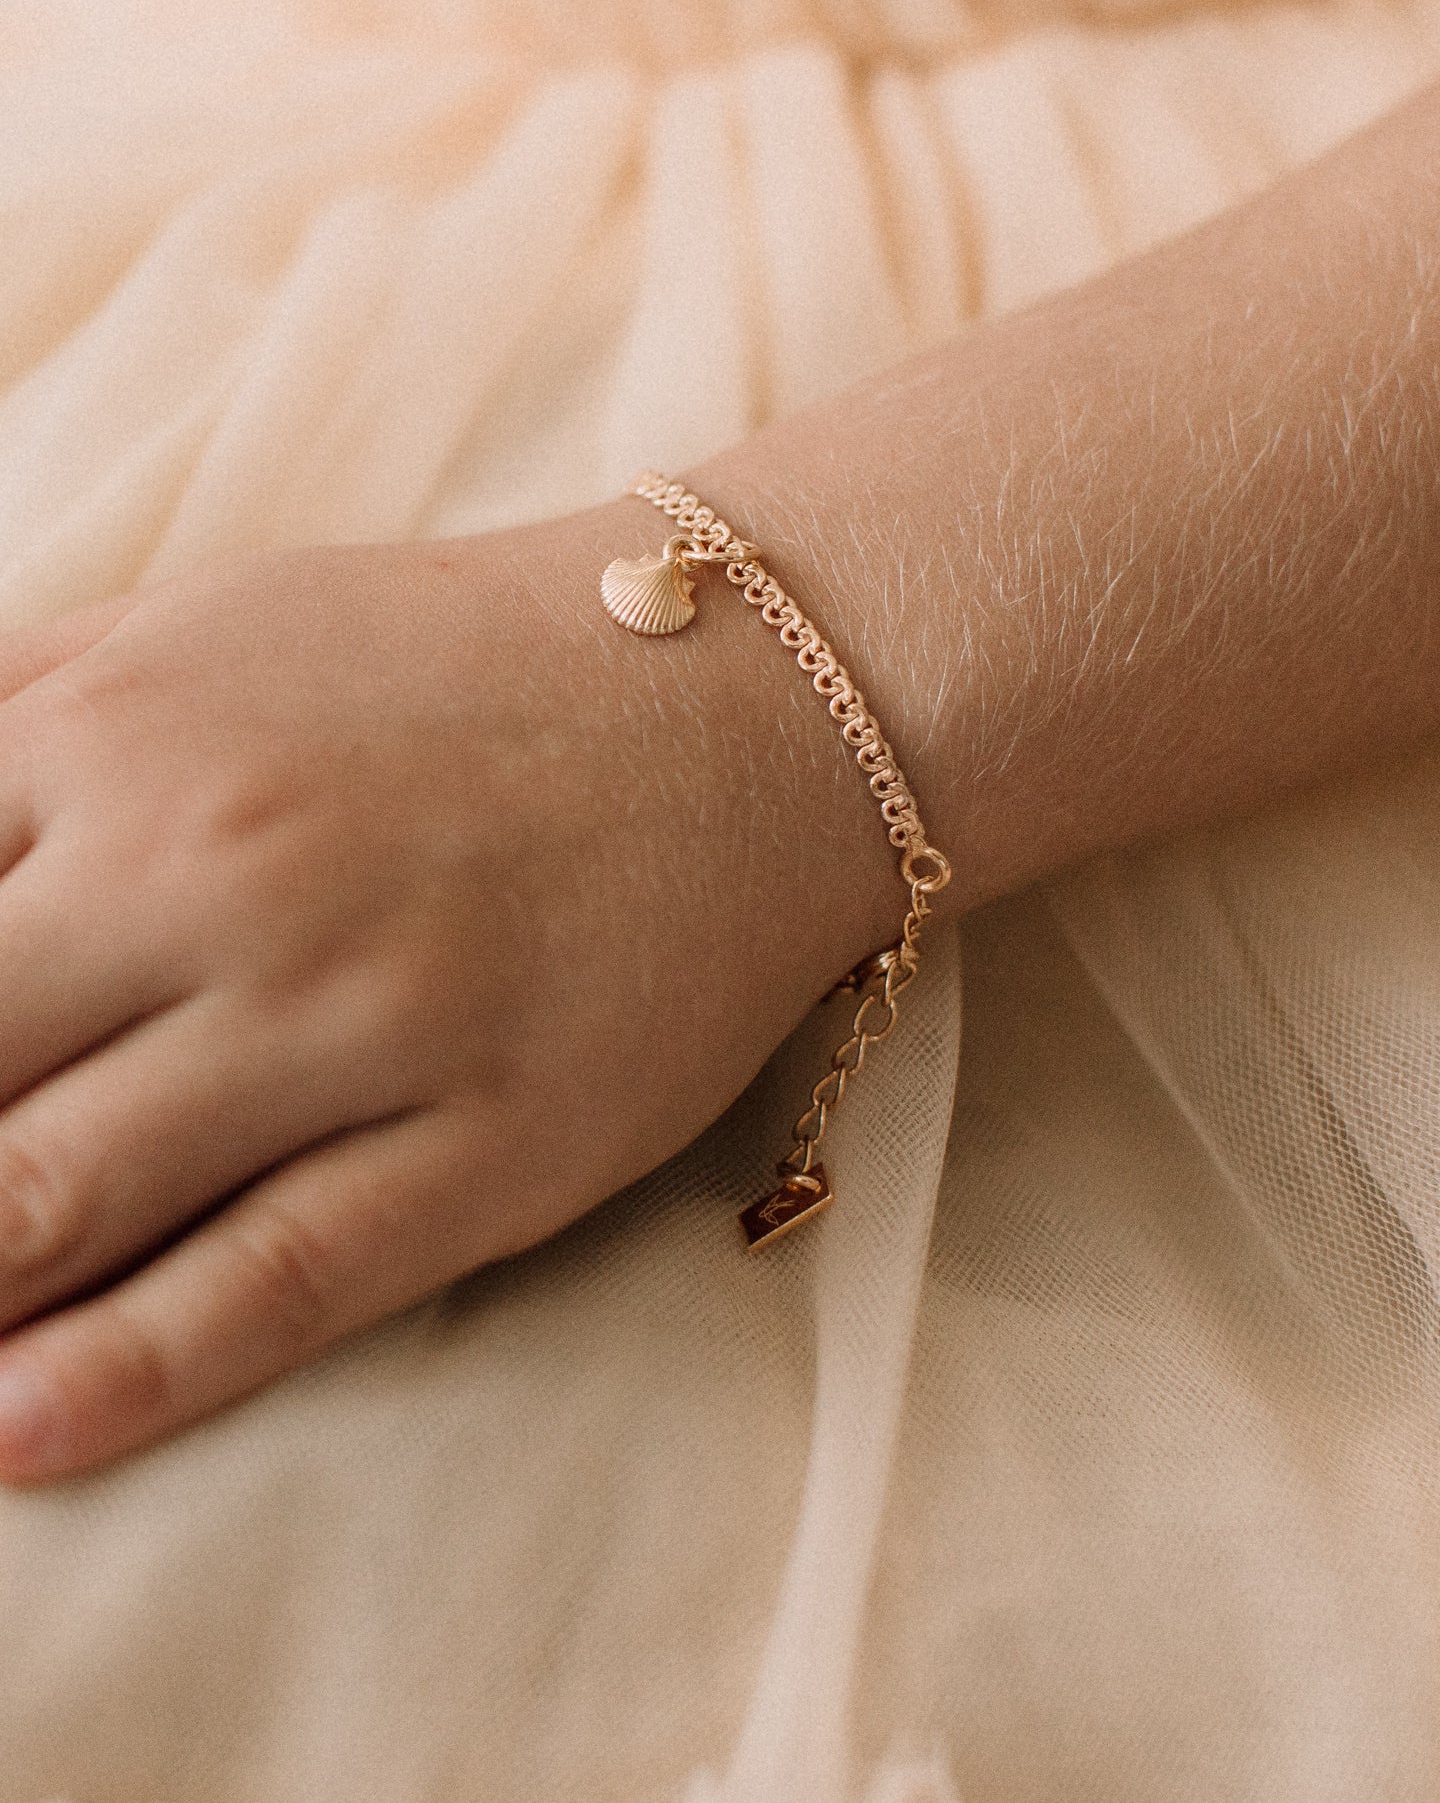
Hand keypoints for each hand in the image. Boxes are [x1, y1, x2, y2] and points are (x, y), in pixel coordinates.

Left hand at [0, 510, 900, 1480]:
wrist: (753, 696)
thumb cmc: (451, 666)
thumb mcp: (205, 622)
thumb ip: (9, 711)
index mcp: (122, 737)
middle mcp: (220, 873)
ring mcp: (362, 1016)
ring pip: (61, 1198)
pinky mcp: (490, 1143)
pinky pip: (276, 1282)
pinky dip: (122, 1376)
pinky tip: (17, 1430)